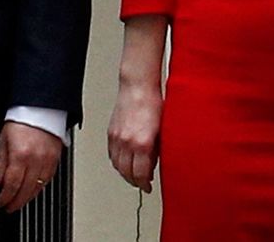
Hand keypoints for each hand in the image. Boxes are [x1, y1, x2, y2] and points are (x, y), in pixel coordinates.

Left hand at [0, 121, 63, 214]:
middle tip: (9, 207)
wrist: (41, 106)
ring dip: (28, 197)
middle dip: (16, 202)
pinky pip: (49, 179)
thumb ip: (0, 163)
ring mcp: (48, 159)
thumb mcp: (3, 140)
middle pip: (26, 190)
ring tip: (20, 201)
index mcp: (21, 155)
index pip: (12, 185)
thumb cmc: (22, 118)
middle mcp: (36, 159)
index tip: (0, 202)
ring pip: (39, 187)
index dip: (5, 197)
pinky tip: (34, 189)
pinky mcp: (56, 158)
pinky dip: (40, 187)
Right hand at [106, 72, 161, 192]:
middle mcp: (128, 143)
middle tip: (141, 183)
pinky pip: (111, 155)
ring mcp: (117, 138)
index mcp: (143, 143)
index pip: (140, 174)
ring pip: (117, 165)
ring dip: (125, 173)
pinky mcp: (111, 133)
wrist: (137, 86)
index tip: (148, 187)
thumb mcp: (163, 129)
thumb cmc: (153, 102)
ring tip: (133, 175)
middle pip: (127, 172)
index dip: (144, 184)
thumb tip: (155, 163)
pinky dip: (117, 162)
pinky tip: (123, 162)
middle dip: (134, 181)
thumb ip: (158, 149)